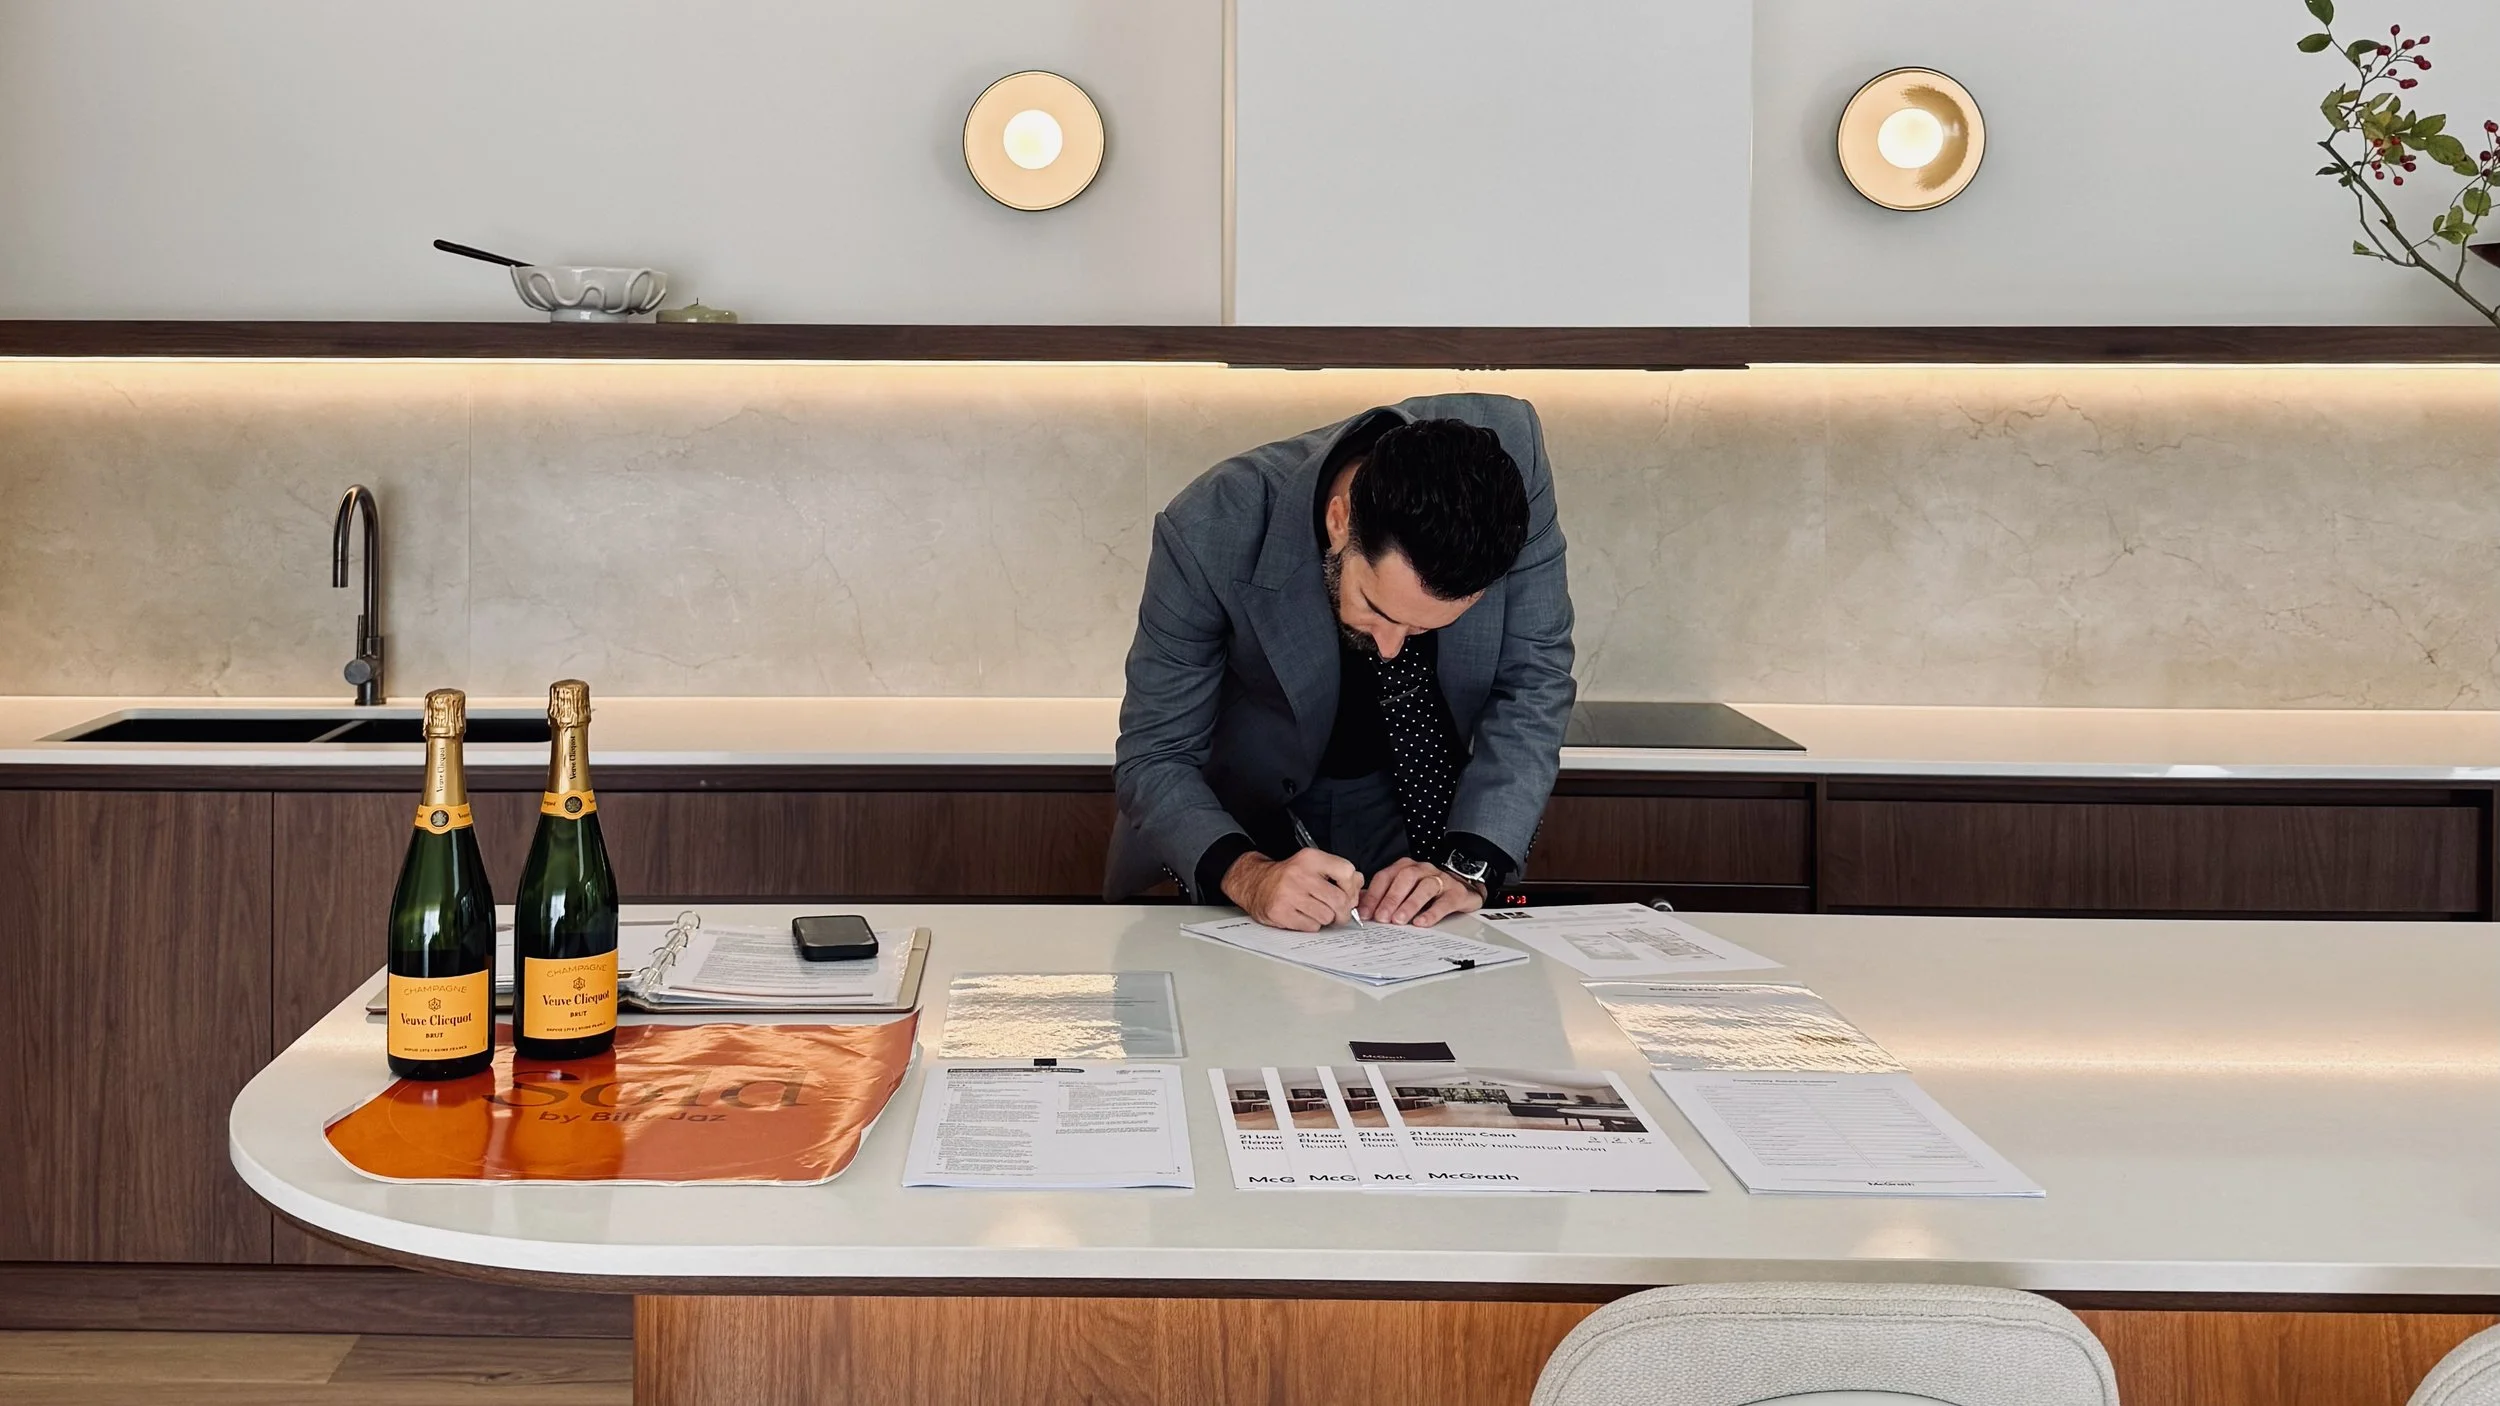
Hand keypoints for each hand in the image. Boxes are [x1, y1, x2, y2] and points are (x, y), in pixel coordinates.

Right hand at [1223, 848, 1362, 931]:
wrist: (1254, 883)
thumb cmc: (1288, 877)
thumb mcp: (1313, 866)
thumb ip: (1338, 872)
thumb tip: (1359, 884)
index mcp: (1311, 858)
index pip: (1347, 871)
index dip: (1352, 887)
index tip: (1348, 893)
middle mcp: (1299, 874)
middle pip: (1340, 900)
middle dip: (1343, 911)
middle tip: (1338, 913)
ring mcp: (1288, 894)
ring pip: (1327, 916)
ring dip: (1325, 919)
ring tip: (1316, 912)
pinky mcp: (1280, 912)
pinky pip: (1311, 927)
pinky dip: (1311, 925)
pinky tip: (1303, 916)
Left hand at [1361, 856, 1483, 926]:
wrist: (1463, 887)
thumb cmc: (1428, 890)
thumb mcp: (1404, 890)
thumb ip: (1383, 896)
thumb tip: (1361, 908)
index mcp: (1405, 868)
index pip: (1385, 877)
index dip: (1374, 895)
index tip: (1365, 913)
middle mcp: (1422, 870)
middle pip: (1404, 879)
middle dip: (1391, 899)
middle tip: (1382, 918)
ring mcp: (1440, 879)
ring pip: (1424, 887)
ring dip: (1409, 904)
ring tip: (1399, 920)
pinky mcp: (1456, 893)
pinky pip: (1444, 902)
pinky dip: (1432, 913)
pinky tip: (1422, 923)